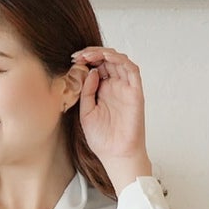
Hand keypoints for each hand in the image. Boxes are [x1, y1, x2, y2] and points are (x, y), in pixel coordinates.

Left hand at [70, 45, 148, 169]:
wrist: (116, 155)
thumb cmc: (102, 138)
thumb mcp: (86, 112)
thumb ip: (87, 92)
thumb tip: (90, 72)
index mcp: (103, 91)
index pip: (97, 66)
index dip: (86, 59)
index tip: (73, 59)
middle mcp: (115, 87)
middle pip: (107, 60)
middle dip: (93, 53)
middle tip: (79, 56)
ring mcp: (126, 88)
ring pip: (119, 61)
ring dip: (105, 53)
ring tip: (89, 55)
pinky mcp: (136, 93)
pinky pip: (132, 70)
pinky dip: (120, 60)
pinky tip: (106, 58)